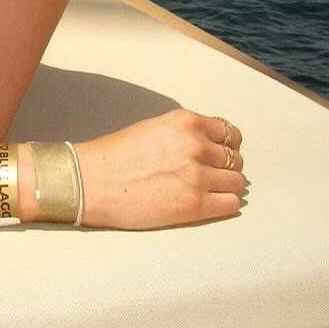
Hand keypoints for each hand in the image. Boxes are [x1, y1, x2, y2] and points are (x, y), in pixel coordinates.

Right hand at [74, 109, 247, 228]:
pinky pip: (231, 204)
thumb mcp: (154, 129)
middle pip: (235, 159)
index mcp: (185, 122)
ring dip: (226, 188)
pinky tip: (208, 205)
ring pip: (237, 183)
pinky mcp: (194, 204)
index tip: (219, 156)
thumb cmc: (115, 156)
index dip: (225, 147)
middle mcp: (195, 145)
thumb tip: (210, 148)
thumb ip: (184, 134)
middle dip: (225, 169)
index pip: (229, 133)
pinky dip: (225, 205)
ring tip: (207, 193)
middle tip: (209, 177)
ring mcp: (196, 176)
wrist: (91, 182)